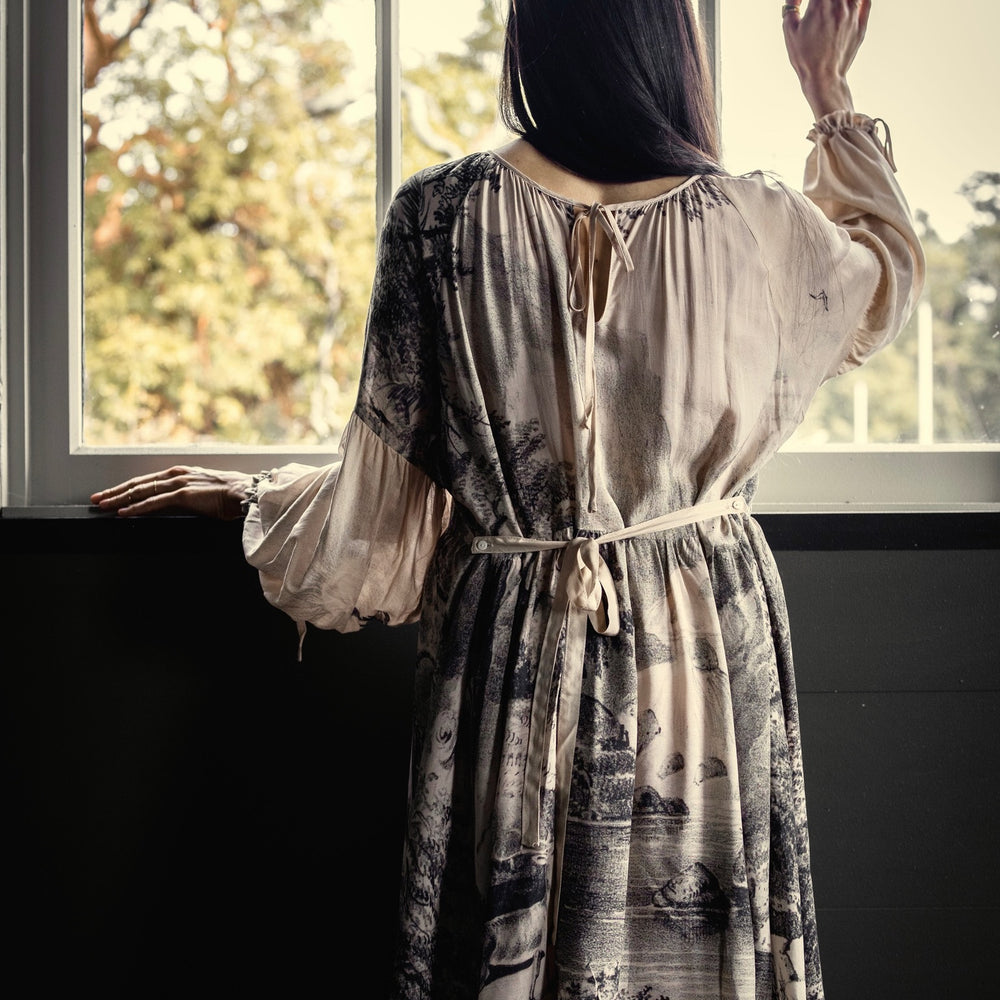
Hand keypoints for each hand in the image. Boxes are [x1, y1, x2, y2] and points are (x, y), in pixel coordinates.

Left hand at [91, 466, 254, 519]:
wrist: (246, 493)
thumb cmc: (232, 494)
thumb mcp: (206, 490)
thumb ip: (191, 493)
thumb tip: (182, 502)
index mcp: (181, 473)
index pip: (147, 480)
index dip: (126, 487)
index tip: (111, 494)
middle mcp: (176, 475)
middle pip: (138, 483)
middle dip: (115, 491)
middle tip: (97, 499)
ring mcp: (178, 484)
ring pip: (141, 491)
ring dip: (119, 499)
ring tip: (103, 506)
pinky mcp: (183, 496)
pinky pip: (154, 502)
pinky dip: (136, 508)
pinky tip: (123, 512)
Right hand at [782, 0, 870, 118]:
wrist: (823, 79)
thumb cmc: (805, 58)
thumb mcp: (790, 32)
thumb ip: (791, 8)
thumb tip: (795, 0)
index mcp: (819, 6)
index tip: (806, 3)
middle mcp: (838, 6)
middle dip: (825, 0)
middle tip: (820, 7)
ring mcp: (852, 14)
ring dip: (839, 0)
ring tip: (832, 7)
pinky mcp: (861, 24)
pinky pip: (866, 1)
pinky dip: (860, 0)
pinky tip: (849, 4)